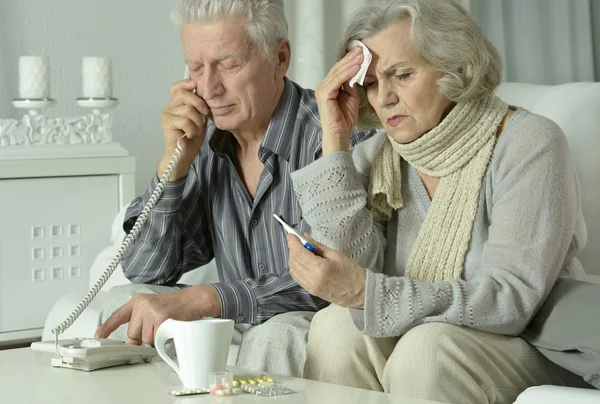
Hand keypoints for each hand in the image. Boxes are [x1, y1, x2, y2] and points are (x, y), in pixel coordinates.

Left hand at [94, 284, 219, 344]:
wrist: (194, 300)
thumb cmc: (176, 307)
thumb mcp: (153, 310)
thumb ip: (140, 324)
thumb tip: (131, 343)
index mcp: (138, 301)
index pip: (118, 316)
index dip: (107, 327)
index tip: (98, 336)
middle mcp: (142, 304)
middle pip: (133, 334)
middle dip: (145, 336)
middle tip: (158, 326)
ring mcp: (150, 311)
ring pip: (145, 339)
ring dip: (156, 337)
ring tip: (166, 325)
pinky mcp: (160, 319)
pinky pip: (157, 339)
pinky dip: (164, 338)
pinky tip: (170, 327)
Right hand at [158, 79, 209, 180]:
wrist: (183, 156)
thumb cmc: (191, 138)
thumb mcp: (199, 119)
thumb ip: (199, 107)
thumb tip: (205, 94)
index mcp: (177, 104)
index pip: (177, 87)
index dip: (186, 83)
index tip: (196, 85)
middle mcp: (169, 106)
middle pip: (185, 94)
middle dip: (199, 104)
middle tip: (205, 115)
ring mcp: (166, 113)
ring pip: (188, 109)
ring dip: (197, 122)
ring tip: (195, 131)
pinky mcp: (166, 122)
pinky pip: (185, 120)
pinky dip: (192, 129)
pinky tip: (189, 135)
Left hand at [287, 234, 365, 307]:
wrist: (359, 293)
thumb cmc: (352, 273)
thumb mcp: (336, 255)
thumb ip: (318, 246)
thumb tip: (305, 238)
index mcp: (320, 268)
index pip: (299, 253)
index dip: (293, 242)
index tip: (291, 234)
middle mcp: (312, 279)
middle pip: (294, 261)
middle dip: (292, 249)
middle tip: (296, 240)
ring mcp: (310, 287)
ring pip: (293, 270)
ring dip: (293, 258)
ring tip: (300, 250)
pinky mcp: (310, 291)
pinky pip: (297, 277)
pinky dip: (296, 267)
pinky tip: (301, 261)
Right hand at [315, 46, 362, 154]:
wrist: (340, 133)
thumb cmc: (345, 118)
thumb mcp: (352, 97)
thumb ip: (351, 84)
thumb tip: (357, 71)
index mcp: (329, 86)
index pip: (340, 69)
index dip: (350, 60)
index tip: (362, 52)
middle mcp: (324, 85)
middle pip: (338, 68)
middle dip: (351, 58)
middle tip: (362, 49)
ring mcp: (322, 89)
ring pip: (338, 72)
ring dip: (351, 63)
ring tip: (361, 55)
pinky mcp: (324, 94)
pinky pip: (337, 80)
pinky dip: (347, 73)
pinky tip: (356, 67)